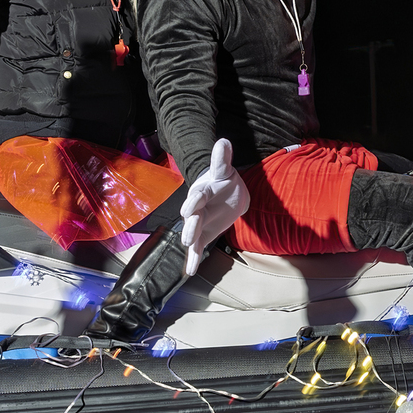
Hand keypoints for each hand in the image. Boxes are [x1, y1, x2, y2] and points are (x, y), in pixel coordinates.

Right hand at [179, 139, 250, 275]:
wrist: (225, 193)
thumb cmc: (223, 181)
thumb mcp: (224, 170)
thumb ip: (222, 159)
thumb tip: (223, 141)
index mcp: (202, 192)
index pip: (197, 196)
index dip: (194, 201)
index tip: (191, 207)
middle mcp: (197, 208)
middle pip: (192, 217)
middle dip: (191, 225)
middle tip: (188, 235)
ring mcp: (199, 222)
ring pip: (193, 233)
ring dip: (191, 241)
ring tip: (188, 248)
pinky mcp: (203, 235)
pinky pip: (197, 248)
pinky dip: (193, 260)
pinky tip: (189, 271)